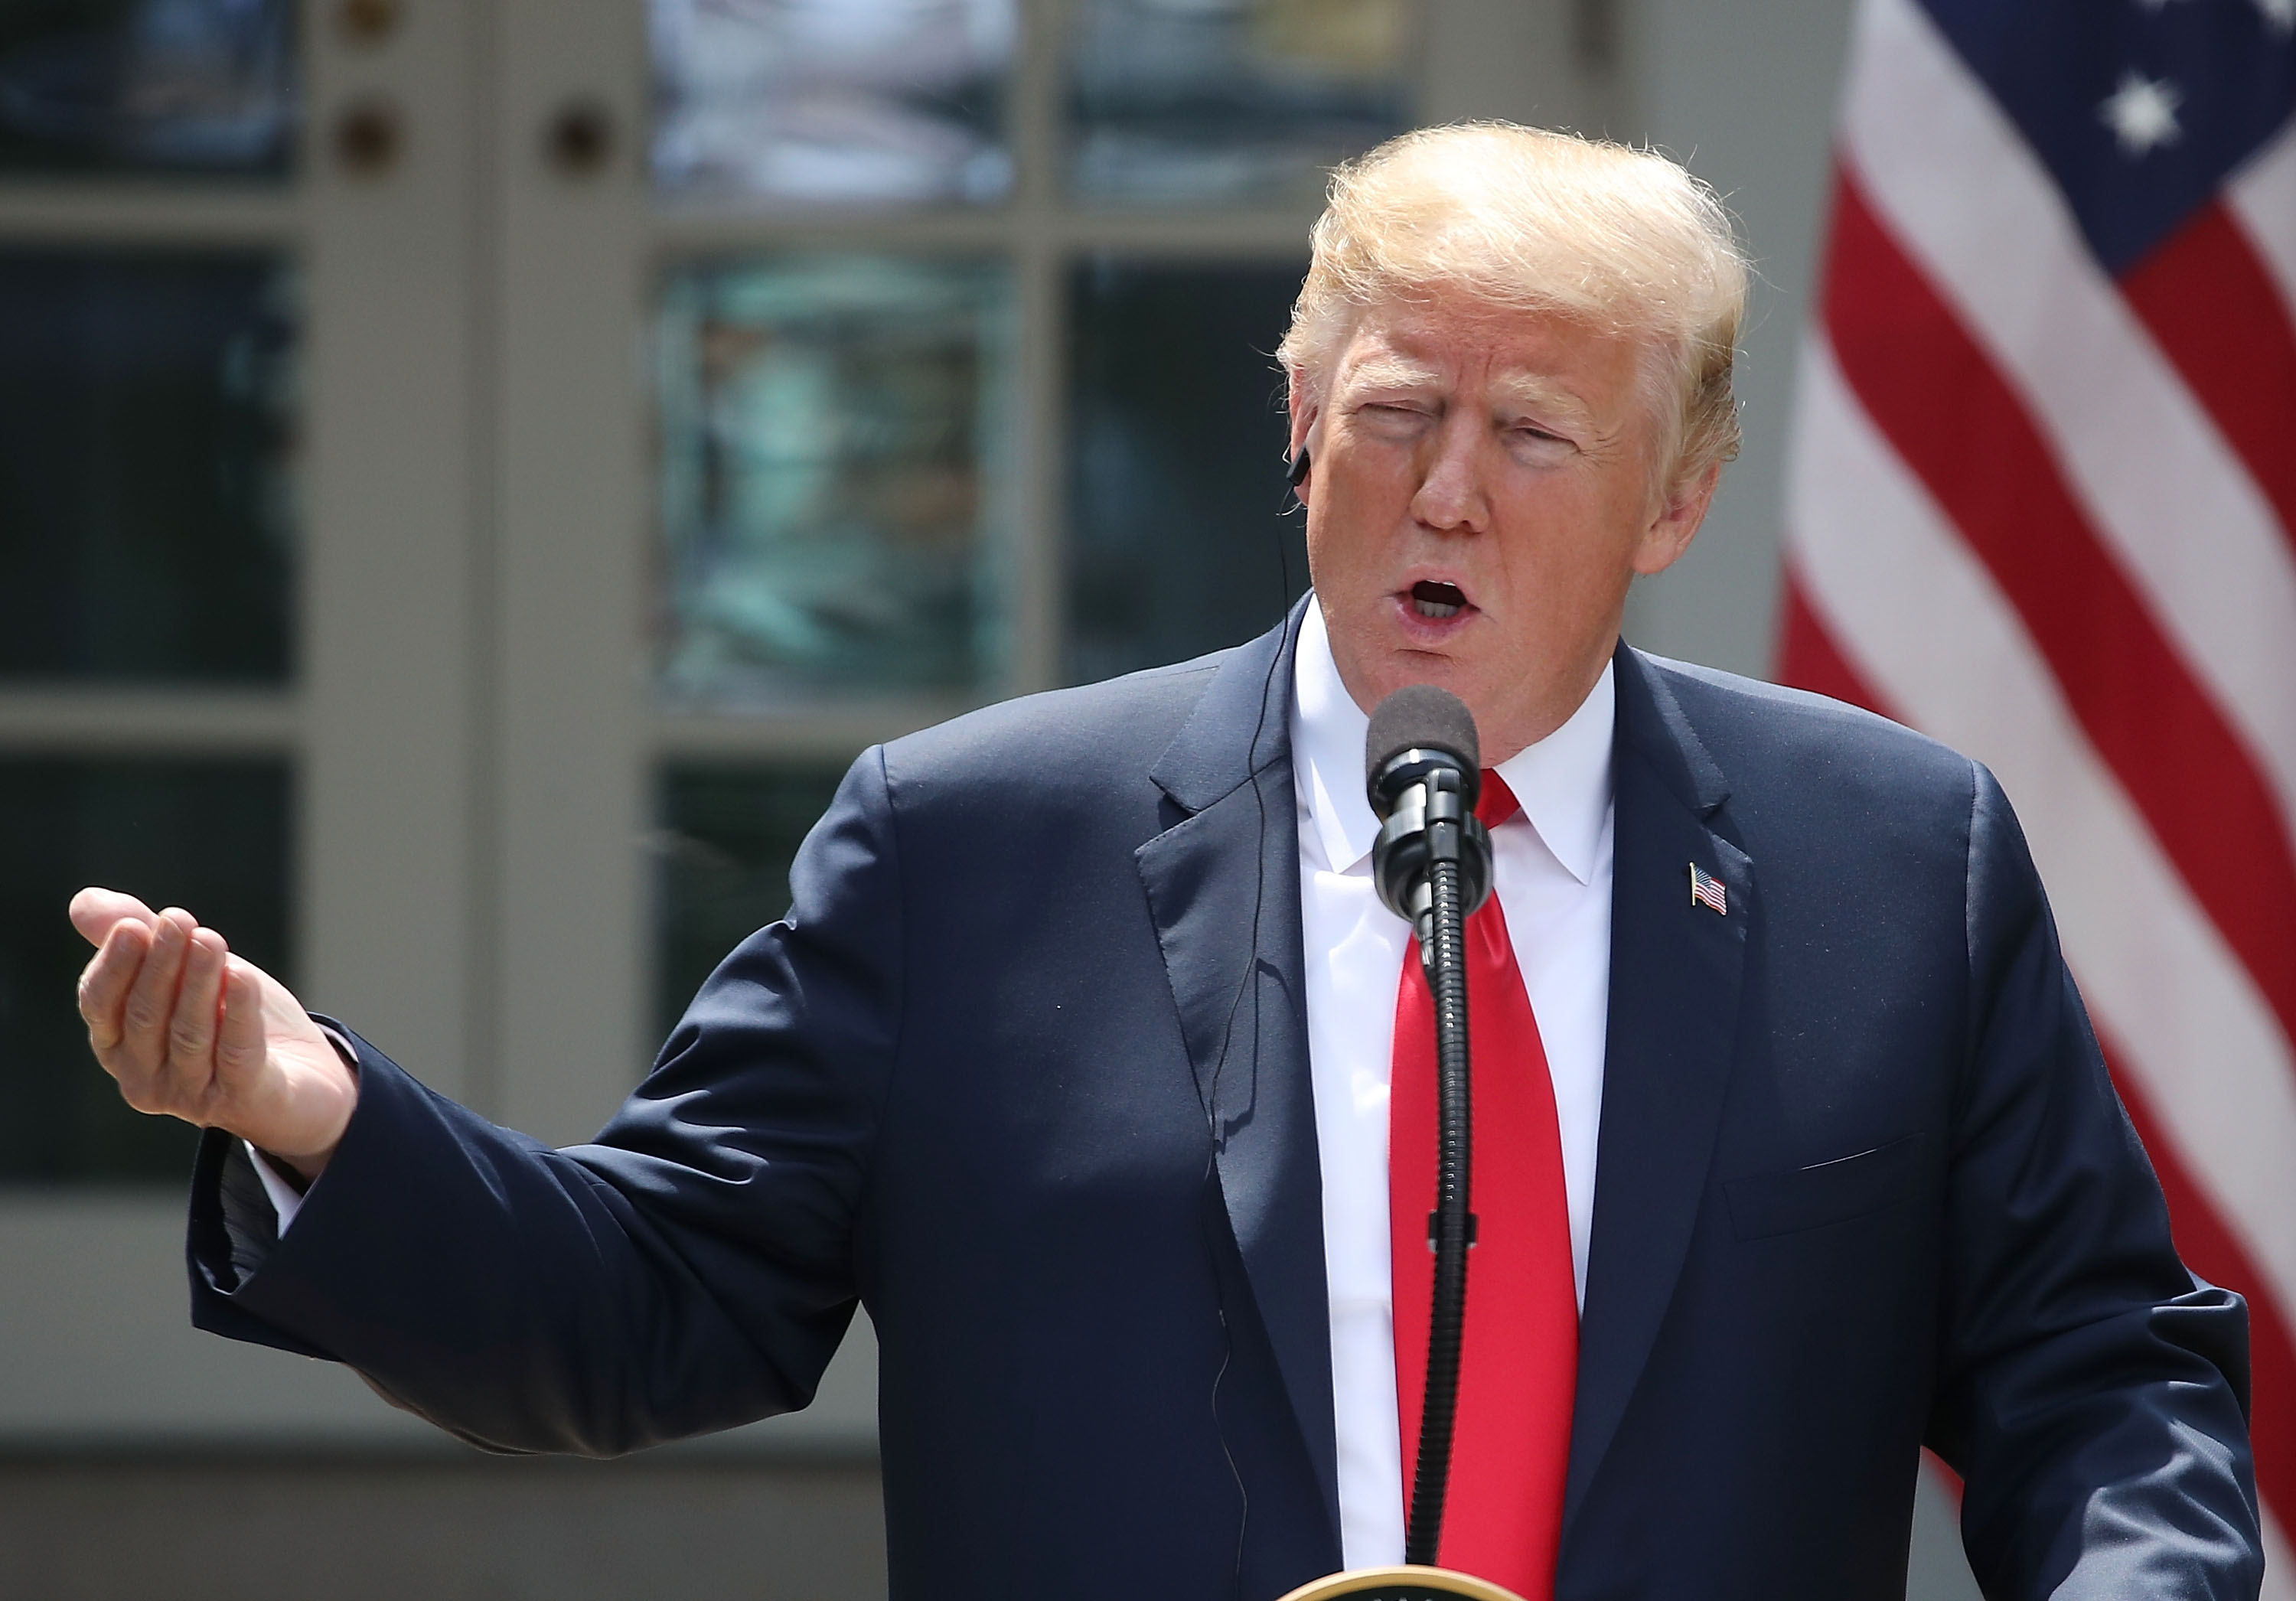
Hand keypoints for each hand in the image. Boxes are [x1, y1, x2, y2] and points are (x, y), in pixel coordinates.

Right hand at [70, 888, 357, 1179]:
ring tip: (210, 938)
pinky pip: (236, 1053)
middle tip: (179, 919)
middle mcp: (143, 1078)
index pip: (100, 1005)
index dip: (115, 965)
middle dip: (161, 964)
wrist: (304, 1077)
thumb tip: (84, 902)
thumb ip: (138, 941)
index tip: (135, 924)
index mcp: (118, 1046)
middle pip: (145, 1016)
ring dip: (199, 982)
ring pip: (189, 1033)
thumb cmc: (231, 1020)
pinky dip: (239, 1011)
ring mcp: (190, 1096)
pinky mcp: (240, 1101)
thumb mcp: (186, 973)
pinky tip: (241, 975)